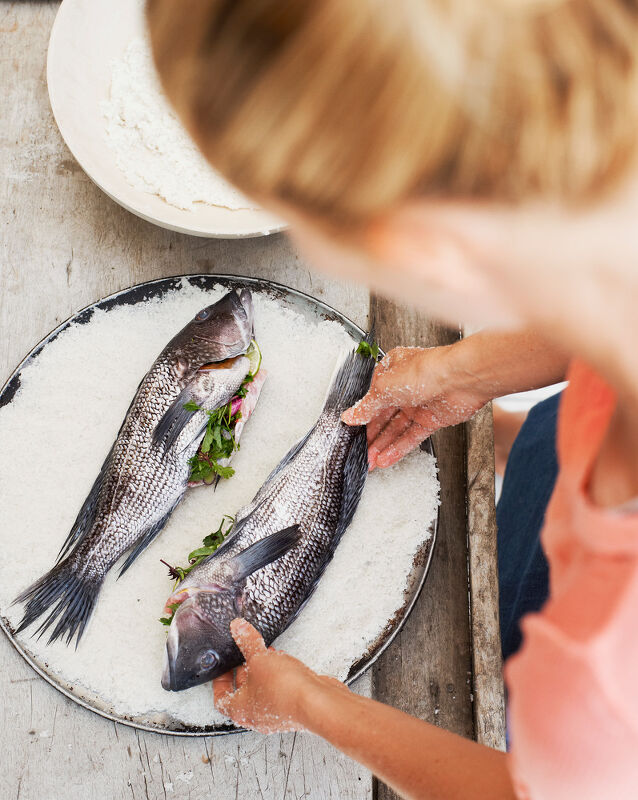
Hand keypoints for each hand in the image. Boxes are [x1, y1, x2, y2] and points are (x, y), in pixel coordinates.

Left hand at [213, 619, 344, 733]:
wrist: (316, 702)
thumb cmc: (285, 690)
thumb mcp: (260, 658)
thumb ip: (247, 642)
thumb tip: (238, 629)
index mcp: (240, 709)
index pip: (221, 699)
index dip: (220, 681)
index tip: (224, 667)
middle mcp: (256, 716)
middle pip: (242, 695)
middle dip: (244, 673)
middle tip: (245, 656)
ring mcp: (275, 715)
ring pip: (262, 692)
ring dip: (263, 673)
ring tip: (267, 655)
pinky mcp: (292, 709)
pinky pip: (279, 692)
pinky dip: (278, 678)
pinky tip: (284, 663)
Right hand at [342, 346, 487, 468]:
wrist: (462, 379)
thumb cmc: (428, 370)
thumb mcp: (385, 387)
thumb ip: (367, 406)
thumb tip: (351, 416)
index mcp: (392, 371)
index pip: (372, 397)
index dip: (362, 415)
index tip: (352, 431)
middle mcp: (405, 386)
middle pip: (384, 415)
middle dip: (371, 435)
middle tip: (360, 450)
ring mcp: (419, 404)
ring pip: (396, 428)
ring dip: (383, 445)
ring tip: (371, 460)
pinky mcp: (432, 419)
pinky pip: (411, 437)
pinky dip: (398, 448)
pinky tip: (387, 458)